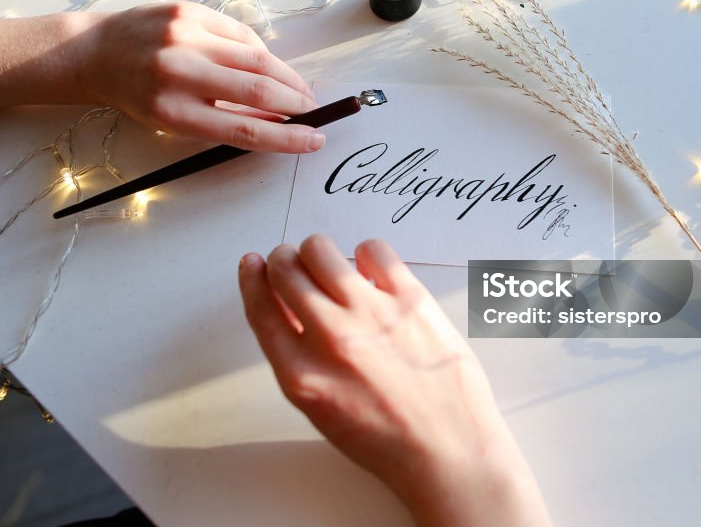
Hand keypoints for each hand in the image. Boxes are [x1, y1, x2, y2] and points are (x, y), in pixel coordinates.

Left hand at [74, 2, 322, 152]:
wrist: (95, 53)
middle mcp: (179, 72)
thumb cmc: (135, 94)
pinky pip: (241, 35)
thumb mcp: (172, 120)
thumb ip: (222, 120)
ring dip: (288, 77)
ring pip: (258, 58)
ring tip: (300, 90)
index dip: (286, 138)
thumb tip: (276, 122)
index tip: (313, 141)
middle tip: (314, 112)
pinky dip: (261, 53)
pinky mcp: (189, 11)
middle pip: (258, 91)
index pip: (244, 130)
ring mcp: (185, 37)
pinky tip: (268, 66)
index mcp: (173, 112)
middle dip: (296, 104)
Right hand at [238, 235, 550, 526]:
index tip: (254, 265)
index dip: (252, 280)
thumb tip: (292, 311)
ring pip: (321, 251)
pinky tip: (372, 270)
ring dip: (318, 252)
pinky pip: (372, 249)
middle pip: (287, 271)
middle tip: (295, 263)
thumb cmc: (392, 440)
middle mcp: (331, 340)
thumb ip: (300, 360)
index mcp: (302, 375)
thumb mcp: (323, 409)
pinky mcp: (410, 300)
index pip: (261, 310)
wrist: (449, 452)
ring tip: (331, 264)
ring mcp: (371, 315)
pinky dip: (366, 253)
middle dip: (285, 260)